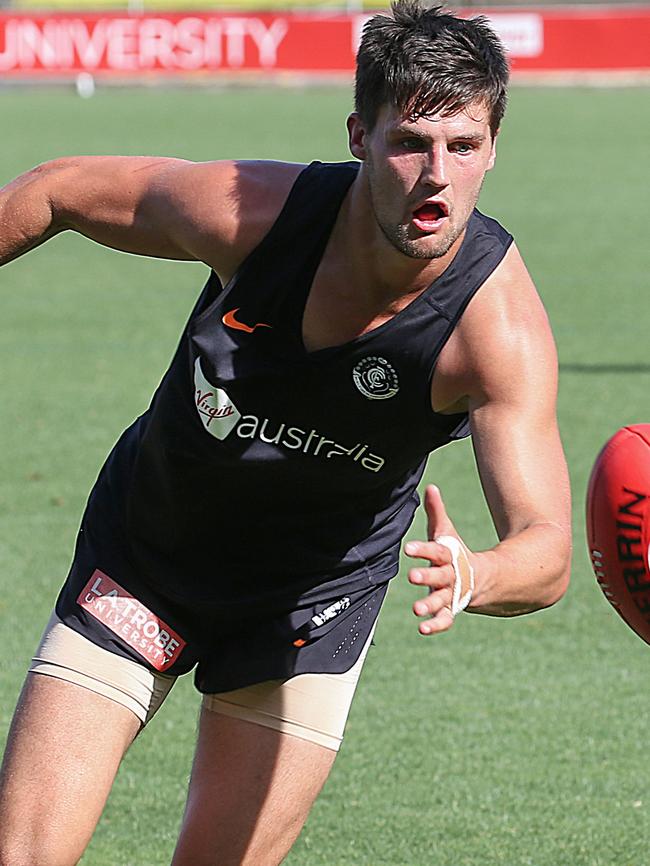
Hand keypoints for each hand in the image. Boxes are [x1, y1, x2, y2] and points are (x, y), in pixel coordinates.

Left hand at [404, 485, 474, 634]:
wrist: (479, 578)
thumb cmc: (455, 552)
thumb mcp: (446, 532)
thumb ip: (437, 512)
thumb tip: (430, 487)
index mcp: (448, 556)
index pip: (435, 550)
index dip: (422, 549)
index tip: (408, 549)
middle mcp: (450, 576)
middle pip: (440, 576)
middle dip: (427, 577)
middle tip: (412, 576)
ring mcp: (451, 594)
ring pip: (441, 600)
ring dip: (429, 604)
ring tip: (416, 609)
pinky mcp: (449, 609)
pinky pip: (445, 619)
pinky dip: (436, 625)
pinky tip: (422, 628)